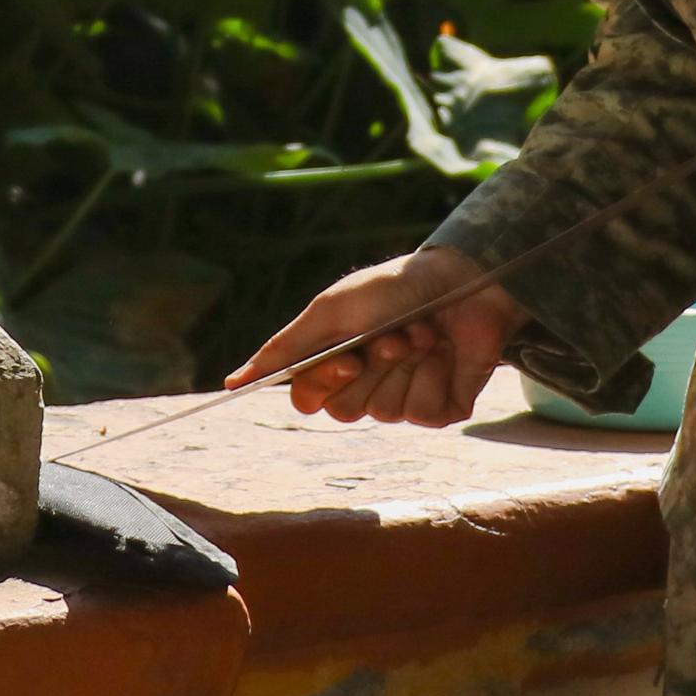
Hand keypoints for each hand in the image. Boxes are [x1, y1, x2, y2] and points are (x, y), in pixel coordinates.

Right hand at [226, 246, 524, 425]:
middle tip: (391, 335)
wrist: (463, 281)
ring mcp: (403, 398)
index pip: (309, 399)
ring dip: (406, 365)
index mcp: (335, 362)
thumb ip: (283, 350)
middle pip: (346, 410)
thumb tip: (231, 383)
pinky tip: (445, 352)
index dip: (325, 382)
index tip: (348, 357)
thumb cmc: (394, 289)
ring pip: (386, 412)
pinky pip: (424, 414)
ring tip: (422, 333)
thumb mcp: (330, 311)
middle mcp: (366, 386)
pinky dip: (434, 376)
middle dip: (371, 367)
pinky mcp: (441, 407)